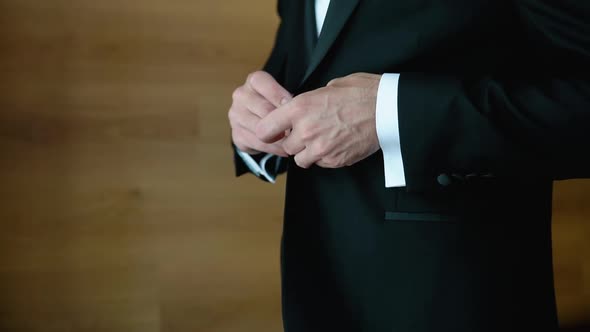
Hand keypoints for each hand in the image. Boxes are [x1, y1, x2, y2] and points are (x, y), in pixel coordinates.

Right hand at [229, 71, 291, 156]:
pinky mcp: (236, 135)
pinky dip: (273, 149)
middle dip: (282, 121)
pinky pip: (256, 144)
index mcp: (253, 81)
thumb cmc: (277, 104)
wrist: (261, 120)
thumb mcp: (284, 95)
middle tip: (298, 130)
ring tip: (294, 142)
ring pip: (260, 129)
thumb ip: (287, 100)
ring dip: (280, 139)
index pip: (262, 82)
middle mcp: (241, 96)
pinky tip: (284, 149)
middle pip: (264, 109)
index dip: (279, 95)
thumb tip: (294, 111)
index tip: (293, 107)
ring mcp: (236, 116)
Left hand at [256, 73, 381, 168]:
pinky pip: (320, 164)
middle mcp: (306, 130)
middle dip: (294, 142)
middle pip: (286, 147)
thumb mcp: (328, 88)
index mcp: (300, 108)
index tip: (274, 131)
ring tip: (322, 141)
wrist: (387, 109)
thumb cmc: (361, 92)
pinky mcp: (334, 160)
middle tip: (307, 133)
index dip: (269, 131)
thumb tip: (299, 109)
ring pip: (301, 160)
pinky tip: (336, 145)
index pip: (266, 128)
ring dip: (308, 153)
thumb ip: (308, 102)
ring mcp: (320, 148)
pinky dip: (325, 158)